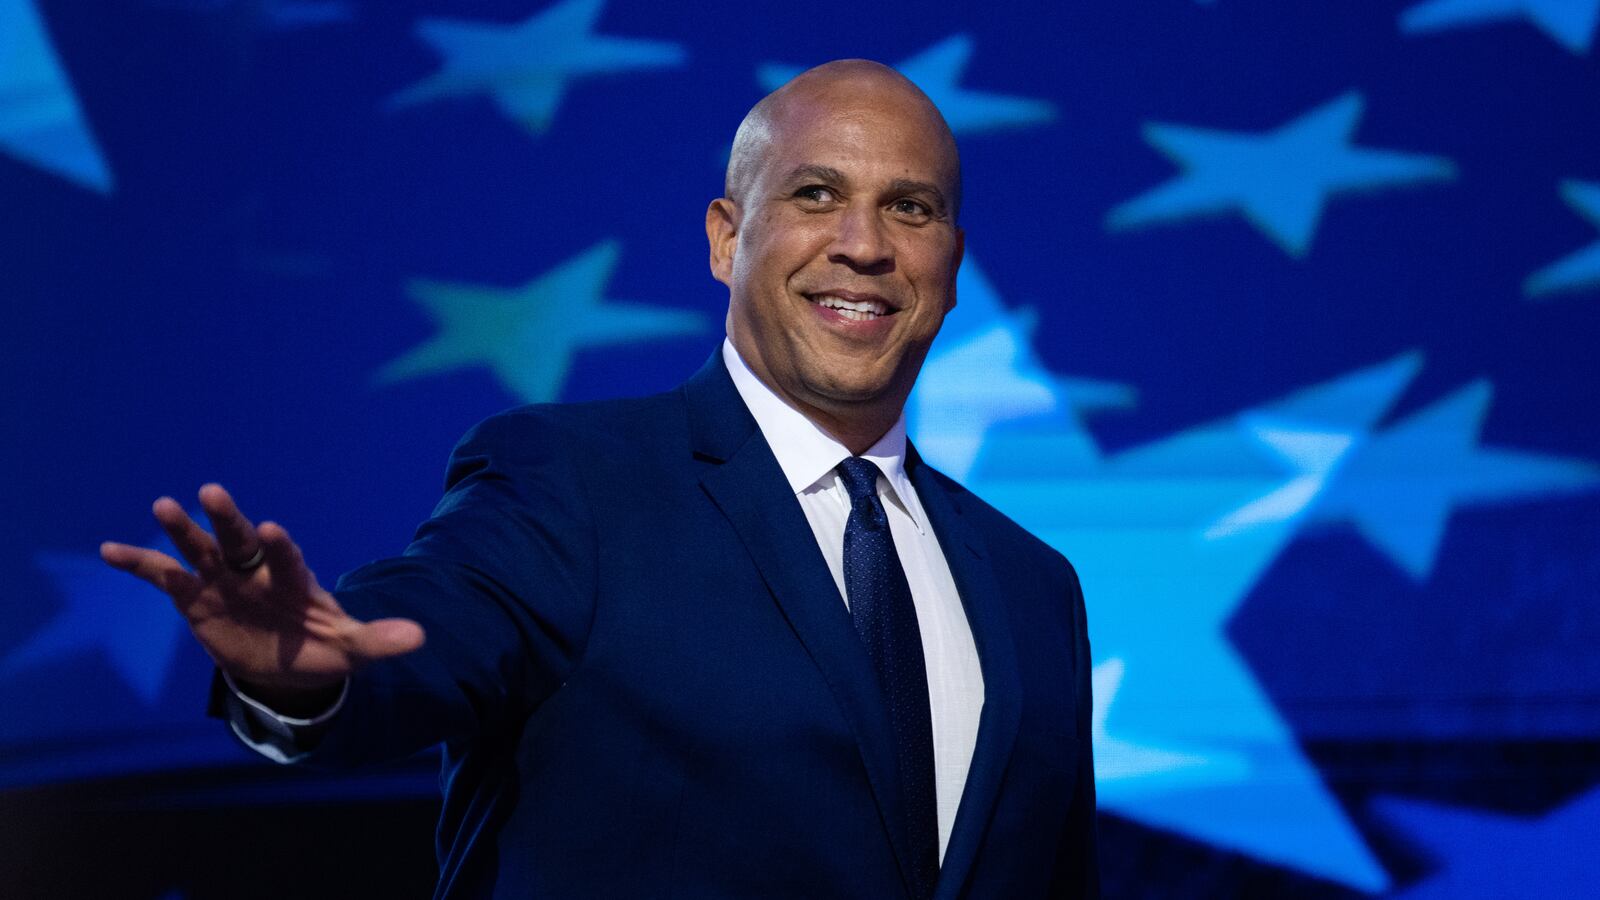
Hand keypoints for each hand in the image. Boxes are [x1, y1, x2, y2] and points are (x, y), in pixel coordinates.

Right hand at [100, 484, 424, 708]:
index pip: (287, 556)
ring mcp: (222, 581)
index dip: (281, 545)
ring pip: (200, 550)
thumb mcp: (352, 648)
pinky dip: (140, 563)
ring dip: (182, 531)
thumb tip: (420, 639)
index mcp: (294, 577)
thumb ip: (379, 640)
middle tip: (212, 492)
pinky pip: (163, 577)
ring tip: (162, 505)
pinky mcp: (193, 598)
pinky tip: (109, 549)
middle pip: (241, 540)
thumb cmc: (321, 646)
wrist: (286, 665)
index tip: (273, 530)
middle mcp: (255, 570)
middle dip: (229, 518)